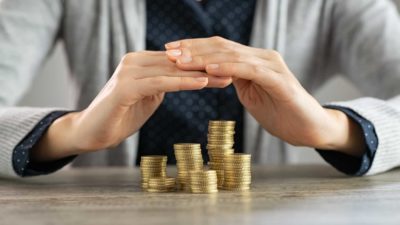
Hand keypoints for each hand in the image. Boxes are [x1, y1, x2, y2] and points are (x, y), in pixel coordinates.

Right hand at [32, 51, 230, 161]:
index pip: (178, 61)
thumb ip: (163, 84)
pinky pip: (160, 82)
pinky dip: (182, 83)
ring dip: (200, 74)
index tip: (228, 69)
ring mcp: (129, 71)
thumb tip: (186, 78)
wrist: (91, 132)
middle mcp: (135, 60)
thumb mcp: (149, 97)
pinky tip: (201, 83)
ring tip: (225, 77)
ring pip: (172, 70)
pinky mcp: (126, 86)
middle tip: (235, 70)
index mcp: (141, 62)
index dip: (204, 65)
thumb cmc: (121, 116)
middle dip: (207, 68)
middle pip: (178, 63)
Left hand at [165, 37, 364, 155]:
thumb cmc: (280, 114)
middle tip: (168, 51)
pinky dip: (227, 67)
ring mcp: (271, 66)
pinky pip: (249, 70)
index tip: (169, 51)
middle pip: (222, 47)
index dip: (193, 48)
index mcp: (253, 60)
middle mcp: (262, 57)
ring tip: (180, 60)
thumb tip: (212, 74)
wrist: (309, 129)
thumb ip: (234, 80)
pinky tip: (208, 68)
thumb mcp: (250, 94)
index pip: (219, 48)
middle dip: (192, 49)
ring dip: (203, 57)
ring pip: (232, 55)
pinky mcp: (278, 80)